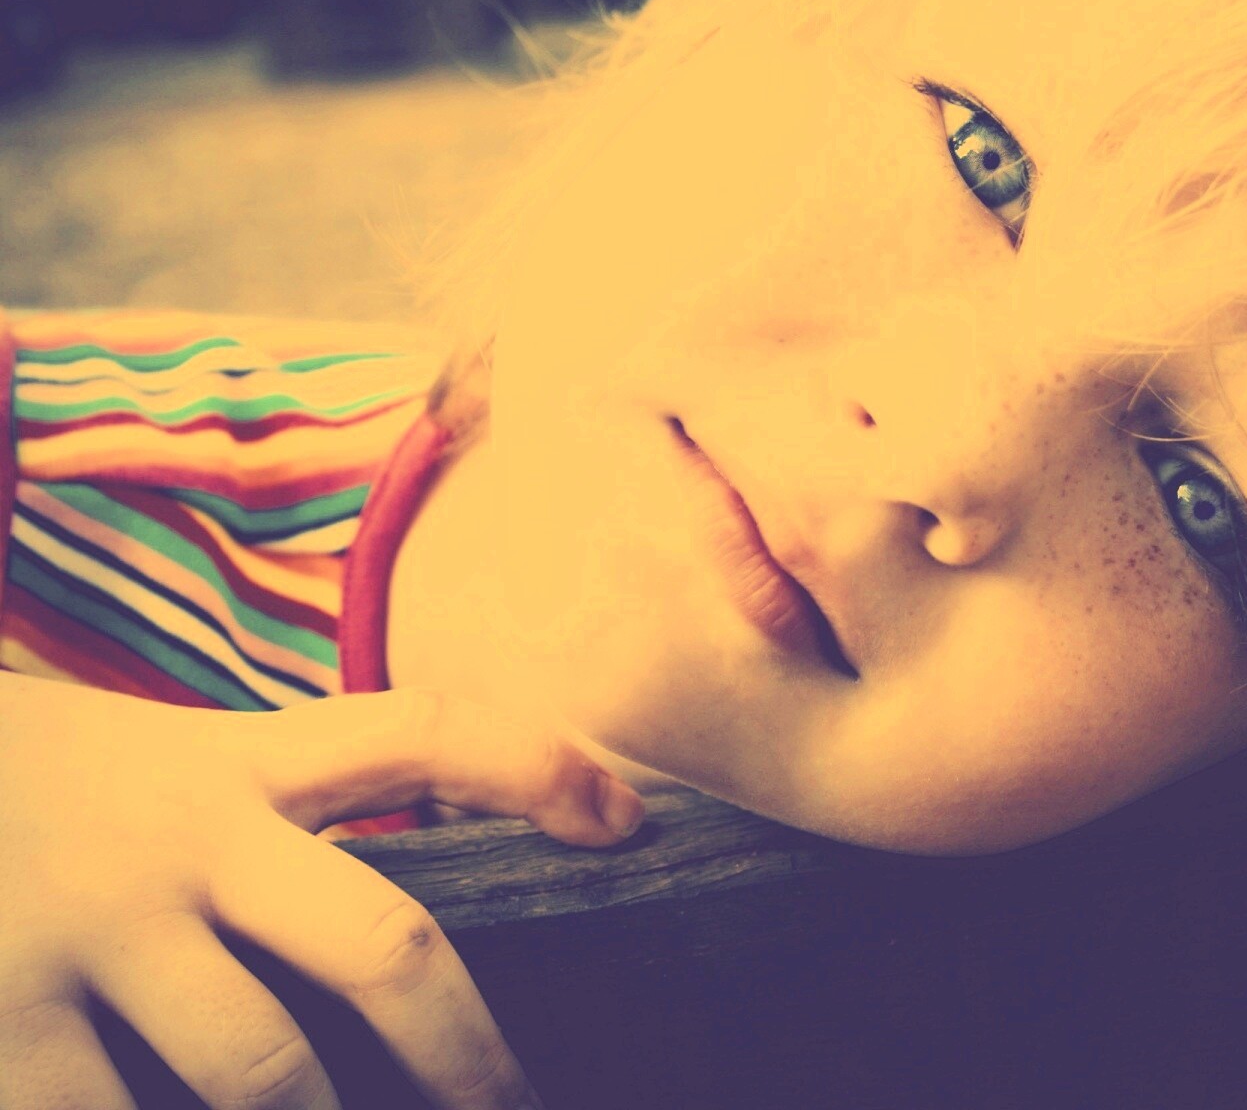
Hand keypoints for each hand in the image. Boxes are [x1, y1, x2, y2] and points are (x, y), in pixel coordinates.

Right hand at [0, 674, 646, 1109]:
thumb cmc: (49, 800)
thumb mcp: (171, 768)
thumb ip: (288, 809)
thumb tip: (417, 932)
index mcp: (240, 766)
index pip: (423, 732)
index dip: (538, 768)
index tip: (627, 824)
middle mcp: (185, 839)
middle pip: (383, 943)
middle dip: (467, 1048)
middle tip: (518, 1105)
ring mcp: (92, 934)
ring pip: (268, 1071)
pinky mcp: (6, 1028)